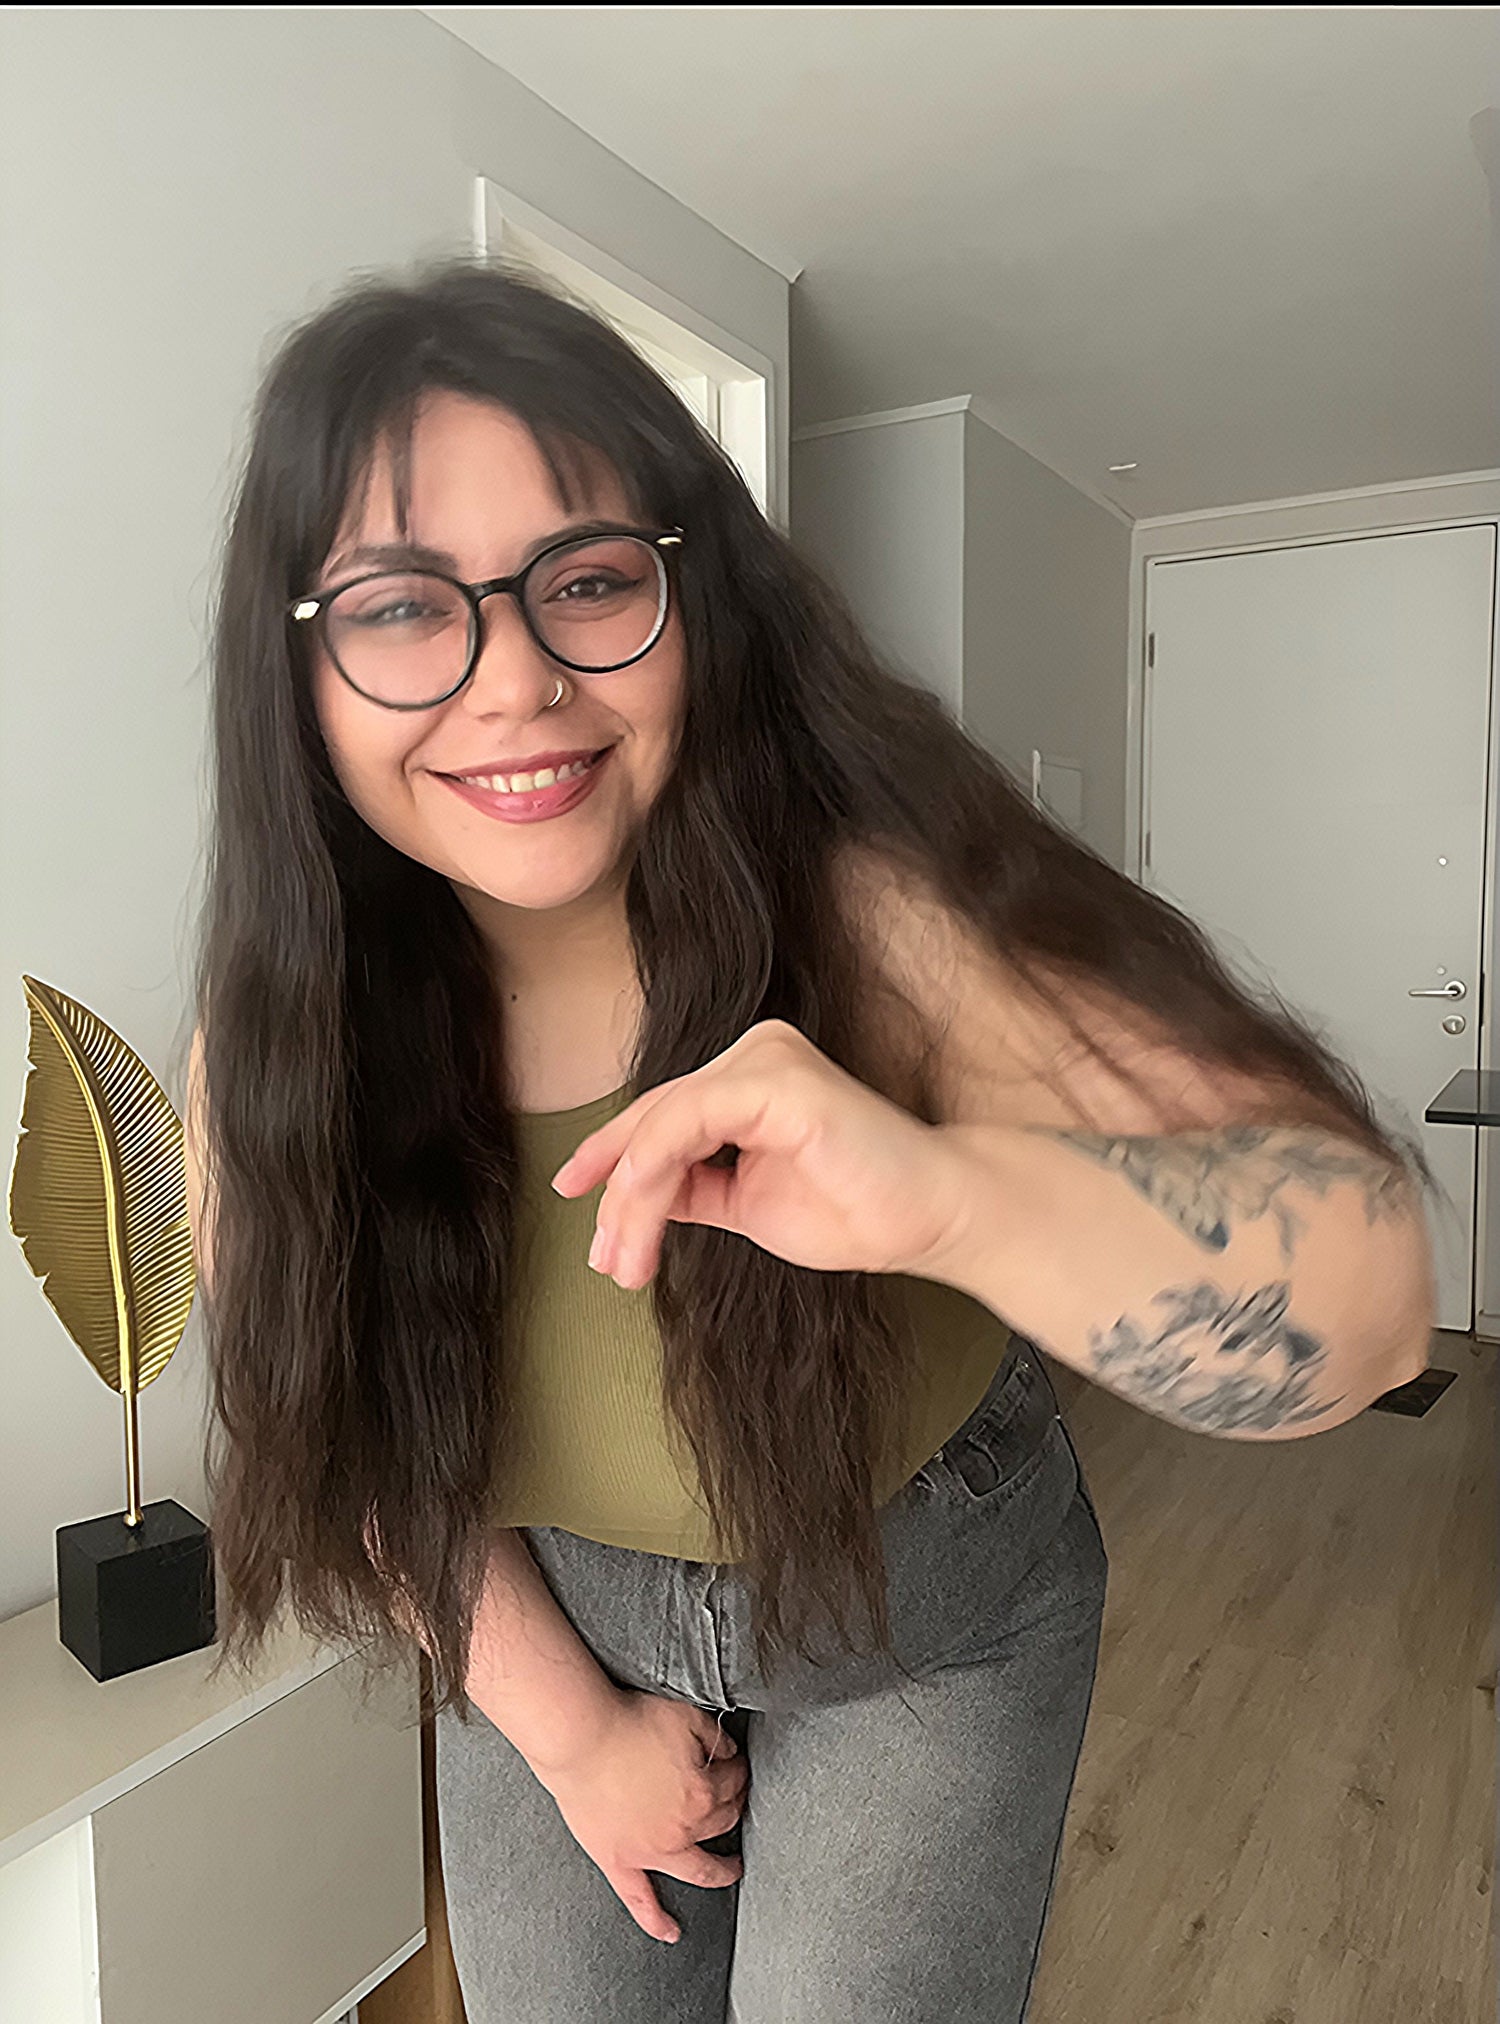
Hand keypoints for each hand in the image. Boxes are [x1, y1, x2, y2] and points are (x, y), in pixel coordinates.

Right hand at [532, 1687, 749, 1943]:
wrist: (580, 1738)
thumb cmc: (627, 1724)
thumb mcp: (686, 1717)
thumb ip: (714, 1738)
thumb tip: (727, 1754)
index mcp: (702, 1794)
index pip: (732, 1783)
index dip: (736, 1770)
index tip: (733, 1764)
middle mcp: (683, 1829)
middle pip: (721, 1822)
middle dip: (732, 1807)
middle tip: (732, 1801)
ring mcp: (651, 1851)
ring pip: (698, 1871)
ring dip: (720, 1872)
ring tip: (731, 1871)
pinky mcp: (618, 1861)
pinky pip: (640, 1900)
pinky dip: (656, 1920)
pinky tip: (670, 1932)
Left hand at [550, 1019, 970, 1290]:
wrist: (930, 1218)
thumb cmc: (856, 1208)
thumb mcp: (746, 1202)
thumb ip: (693, 1187)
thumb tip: (630, 1197)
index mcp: (750, 1076)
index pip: (663, 1113)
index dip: (610, 1155)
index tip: (572, 1195)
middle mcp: (756, 1054)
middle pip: (656, 1119)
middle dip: (618, 1194)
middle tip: (603, 1260)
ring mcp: (767, 1060)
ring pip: (664, 1124)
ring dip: (631, 1198)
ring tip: (624, 1260)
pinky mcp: (781, 1082)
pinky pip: (692, 1118)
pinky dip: (655, 1163)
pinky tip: (638, 1206)